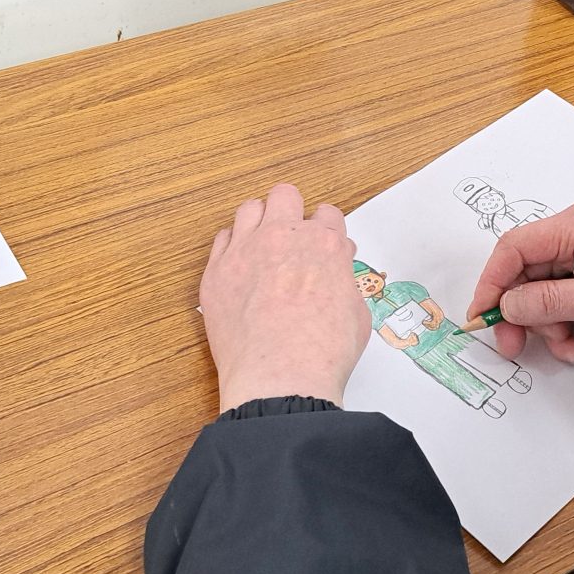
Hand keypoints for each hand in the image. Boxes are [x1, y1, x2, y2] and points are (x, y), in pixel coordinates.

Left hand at [201, 184, 367, 412]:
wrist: (280, 377)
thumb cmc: (323, 353)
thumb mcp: (357, 314)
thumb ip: (344, 282)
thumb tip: (337, 276)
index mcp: (325, 244)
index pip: (327, 214)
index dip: (325, 231)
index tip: (322, 245)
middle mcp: (284, 237)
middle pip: (285, 196)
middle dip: (291, 212)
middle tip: (291, 237)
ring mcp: (246, 250)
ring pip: (249, 209)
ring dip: (259, 222)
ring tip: (262, 247)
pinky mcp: (217, 271)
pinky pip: (222, 239)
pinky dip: (232, 247)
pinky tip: (239, 266)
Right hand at [467, 197, 573, 364]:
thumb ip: (553, 301)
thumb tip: (509, 306)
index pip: (516, 247)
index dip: (493, 282)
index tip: (483, 316)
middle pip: (525, 274)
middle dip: (520, 314)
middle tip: (514, 348)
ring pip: (543, 295)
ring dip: (547, 328)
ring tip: (568, 350)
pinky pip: (564, 304)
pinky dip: (565, 328)